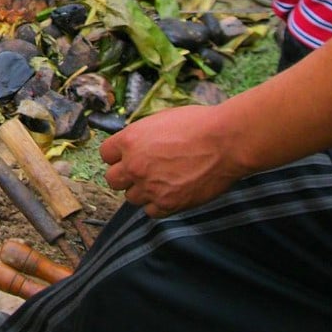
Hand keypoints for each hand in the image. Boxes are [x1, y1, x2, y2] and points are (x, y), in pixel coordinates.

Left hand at [100, 104, 243, 216]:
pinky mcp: (168, 204)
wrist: (225, 141)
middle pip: (112, 179)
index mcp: (130, 140)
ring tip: (161, 181)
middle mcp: (134, 165)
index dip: (117, 155)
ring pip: (131, 198)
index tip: (127, 156)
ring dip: (142, 191)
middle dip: (124, 176)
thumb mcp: (161, 119)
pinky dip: (158, 204)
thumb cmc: (199, 124)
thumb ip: (142, 135)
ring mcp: (150, 187)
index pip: (105, 154)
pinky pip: (151, 211)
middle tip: (141, 172)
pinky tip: (170, 192)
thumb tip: (135, 144)